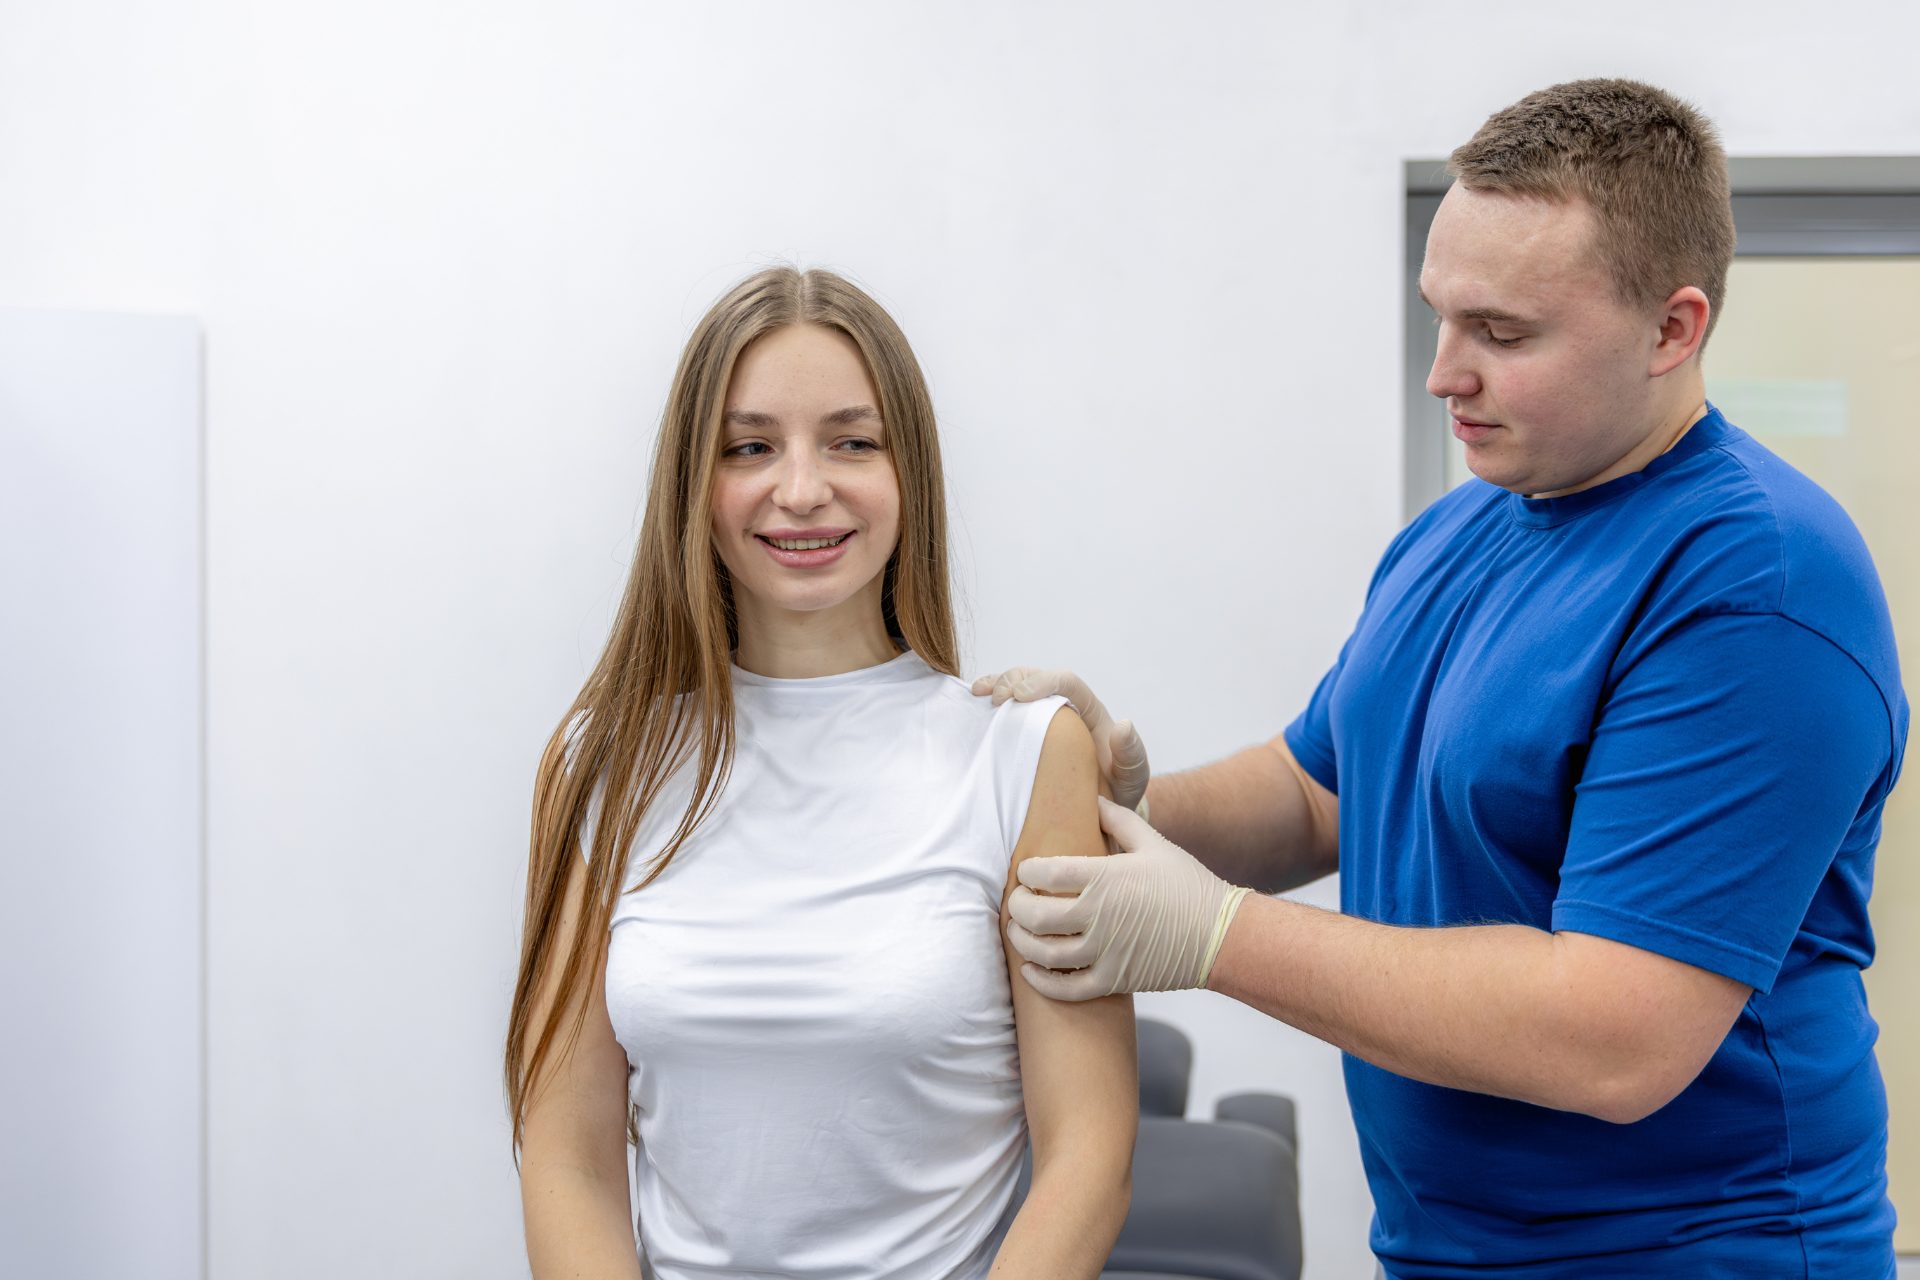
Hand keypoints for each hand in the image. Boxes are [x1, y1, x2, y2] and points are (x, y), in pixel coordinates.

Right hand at [971, 668, 1150, 810]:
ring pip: (1017, 685)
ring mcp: (1041, 719)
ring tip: (980, 694)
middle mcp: (1063, 707)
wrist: (1101, 811)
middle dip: (1014, 679)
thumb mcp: (1132, 777)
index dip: (1044, 682)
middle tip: (997, 699)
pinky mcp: (1024, 733)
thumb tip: (1122, 725)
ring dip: (996, 683)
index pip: (1067, 682)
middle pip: (1036, 676)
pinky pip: (1005, 710)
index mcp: (1089, 711)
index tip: (1021, 696)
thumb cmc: (1117, 791)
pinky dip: (988, 701)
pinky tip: (973, 703)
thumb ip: (1131, 754)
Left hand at [1006, 798, 1252, 999]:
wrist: (1221, 934)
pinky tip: (1031, 971)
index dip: (1027, 872)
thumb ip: (1119, 820)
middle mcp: (1100, 916)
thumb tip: (1093, 799)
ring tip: (1018, 932)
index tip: (1026, 871)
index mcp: (1107, 878)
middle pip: (1036, 915)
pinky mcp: (1113, 981)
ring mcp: (1105, 952)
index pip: (1047, 874)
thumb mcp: (1154, 844)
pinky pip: (1067, 989)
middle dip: (1017, 906)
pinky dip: (1042, 982)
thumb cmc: (1187, 885)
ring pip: (1045, 952)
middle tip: (1016, 901)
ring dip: (1022, 942)